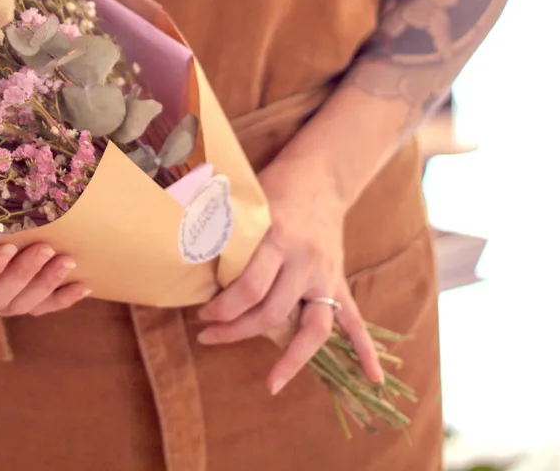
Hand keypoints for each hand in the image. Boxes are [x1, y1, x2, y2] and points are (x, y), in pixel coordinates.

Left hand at [195, 165, 383, 393]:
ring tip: (272, 384)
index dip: (223, 308)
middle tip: (208, 335)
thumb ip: (225, 232)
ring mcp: (326, 275)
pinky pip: (356, 320)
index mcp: (278, 238)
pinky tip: (373, 378)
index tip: (203, 312)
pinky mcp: (340, 281)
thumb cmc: (274, 187)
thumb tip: (186, 259)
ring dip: (291, 359)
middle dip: (236, 330)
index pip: (249, 288)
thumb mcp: (246, 203)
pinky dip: (366, 351)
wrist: (322, 176)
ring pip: (314, 327)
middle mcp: (305, 261)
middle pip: (273, 313)